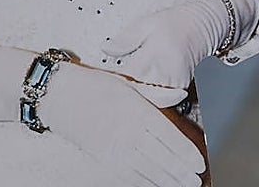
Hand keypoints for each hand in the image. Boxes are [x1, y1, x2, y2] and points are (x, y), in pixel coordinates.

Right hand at [39, 63, 204, 186]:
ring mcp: (115, 147)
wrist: (59, 96)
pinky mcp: (103, 157)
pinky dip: (145, 181)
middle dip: (181, 171)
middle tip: (196, 180)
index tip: (199, 162)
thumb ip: (156, 92)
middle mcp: (128, 132)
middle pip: (161, 157)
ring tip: (183, 185)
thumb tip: (181, 95)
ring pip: (147, 169)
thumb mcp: (128, 82)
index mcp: (137, 110)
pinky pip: (128, 174)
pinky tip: (157, 184)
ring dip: (167, 180)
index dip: (186, 152)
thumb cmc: (94, 85)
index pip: (168, 136)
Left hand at [103, 0, 231, 93]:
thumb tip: (106, 50)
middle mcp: (167, 72)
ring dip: (140, 92)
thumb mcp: (147, 23)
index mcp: (155, 55)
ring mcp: (176, 82)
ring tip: (133, 82)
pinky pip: (162, 96)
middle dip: (128, 88)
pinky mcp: (183, 86)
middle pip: (139, 91)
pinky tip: (147, 84)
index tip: (107, 75)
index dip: (116, 77)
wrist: (205, 22)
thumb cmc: (175, 21)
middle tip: (118, 82)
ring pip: (150, 96)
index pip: (129, 76)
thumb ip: (127, 39)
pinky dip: (153, 92)